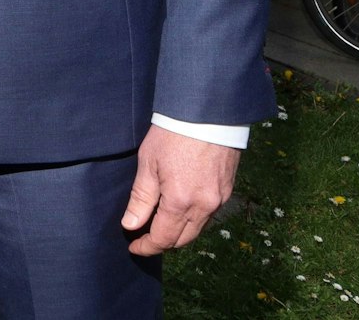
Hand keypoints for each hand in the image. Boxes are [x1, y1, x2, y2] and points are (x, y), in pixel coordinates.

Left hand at [121, 126, 240, 255]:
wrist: (207, 112)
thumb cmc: (173, 133)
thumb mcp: (148, 163)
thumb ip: (141, 198)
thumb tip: (130, 225)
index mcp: (181, 202)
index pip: (163, 238)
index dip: (147, 246)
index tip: (134, 246)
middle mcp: (204, 206)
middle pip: (182, 239)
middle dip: (163, 243)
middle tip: (144, 237)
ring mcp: (219, 199)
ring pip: (197, 229)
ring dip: (179, 232)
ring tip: (161, 223)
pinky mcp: (227, 189)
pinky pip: (209, 214)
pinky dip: (193, 219)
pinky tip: (181, 209)